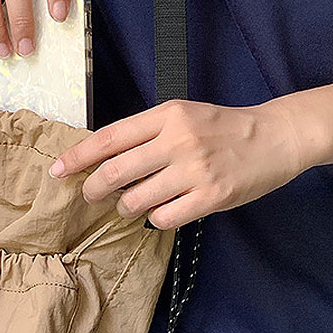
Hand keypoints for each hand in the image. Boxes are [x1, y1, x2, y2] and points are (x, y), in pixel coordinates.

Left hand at [47, 99, 309, 229]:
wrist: (275, 137)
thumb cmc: (222, 126)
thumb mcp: (182, 114)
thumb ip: (146, 131)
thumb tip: (103, 157)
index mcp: (167, 115)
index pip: (109, 138)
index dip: (78, 156)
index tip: (57, 170)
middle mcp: (178, 141)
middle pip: (115, 172)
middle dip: (93, 188)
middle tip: (89, 194)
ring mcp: (195, 171)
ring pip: (136, 200)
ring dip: (125, 207)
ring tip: (131, 204)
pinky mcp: (212, 197)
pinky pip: (163, 218)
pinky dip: (155, 218)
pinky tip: (161, 211)